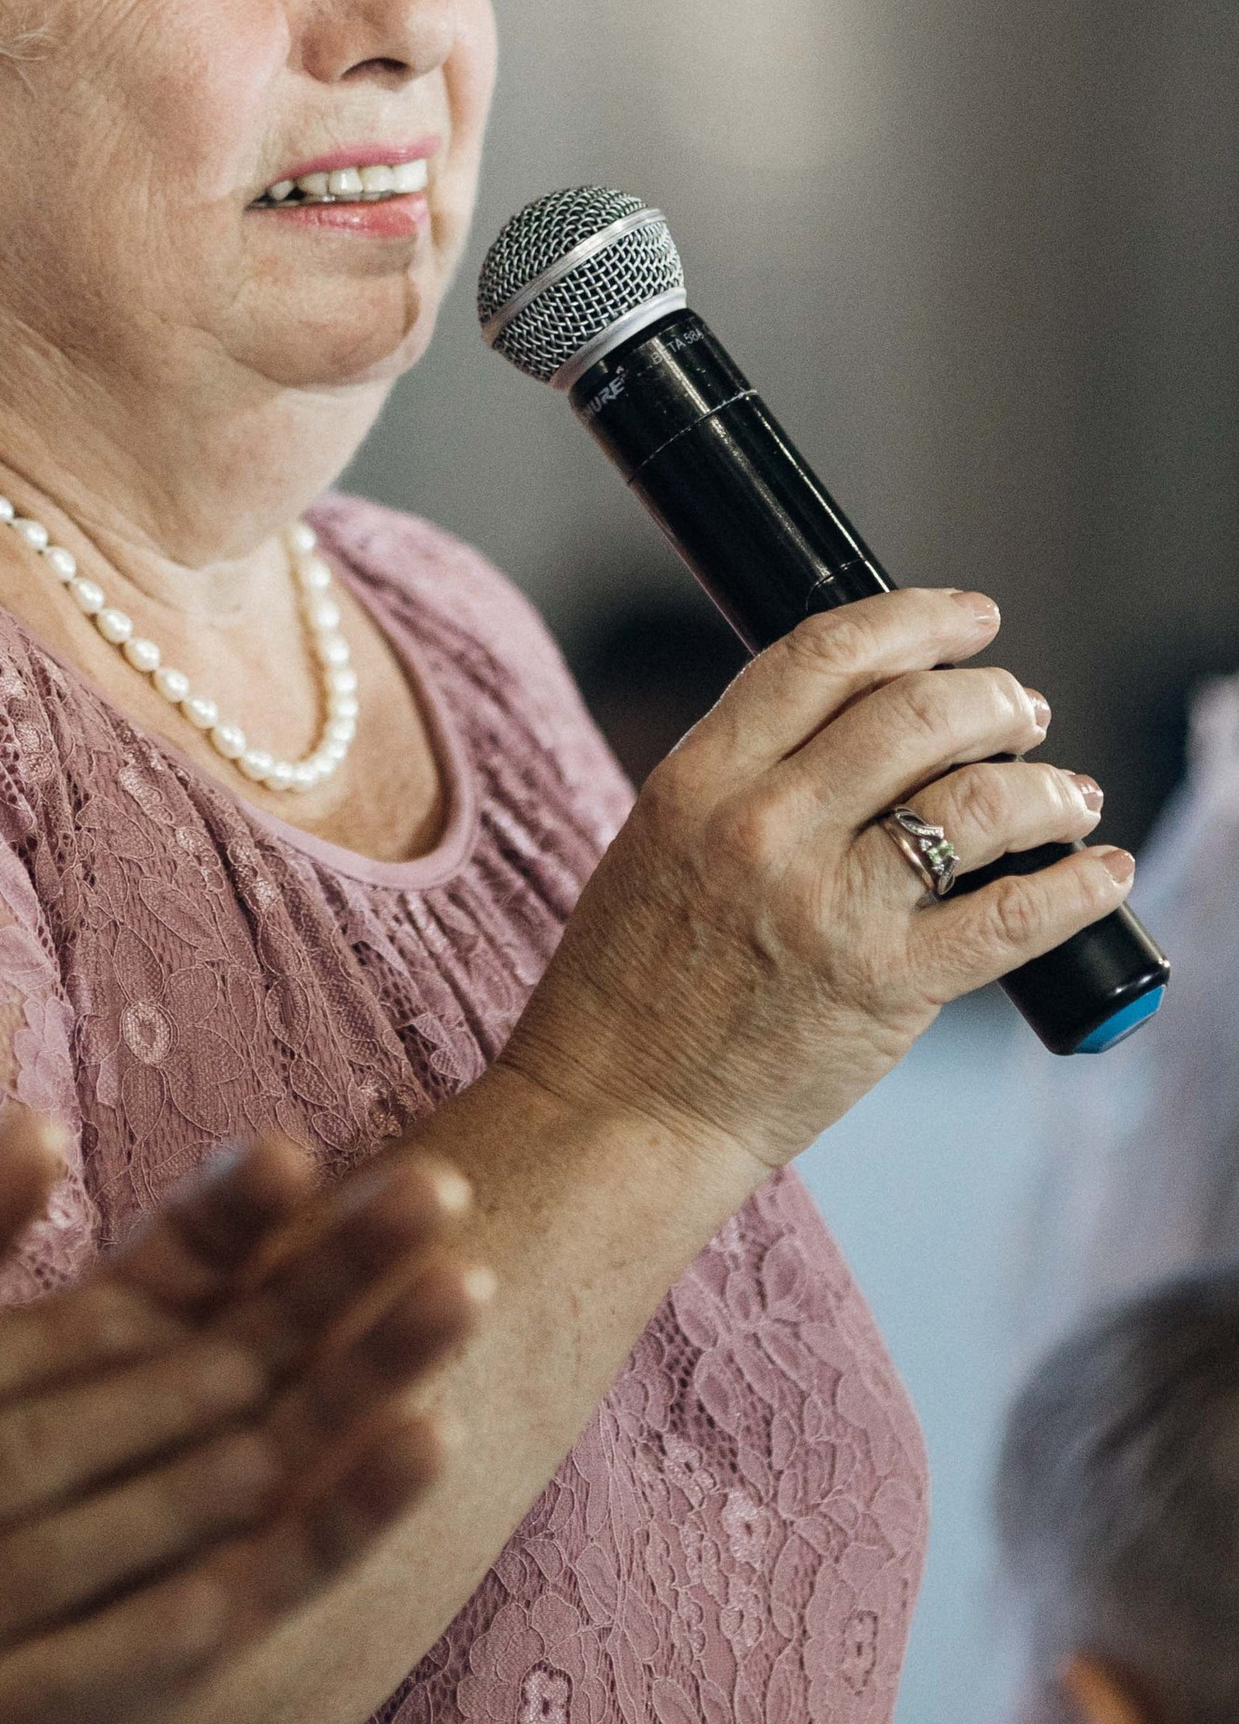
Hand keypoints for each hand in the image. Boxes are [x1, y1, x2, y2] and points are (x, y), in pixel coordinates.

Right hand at [0, 1111, 481, 1723]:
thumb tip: (33, 1137)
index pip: (78, 1309)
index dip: (208, 1237)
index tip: (316, 1170)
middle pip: (154, 1380)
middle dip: (308, 1299)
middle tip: (437, 1221)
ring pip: (166, 1491)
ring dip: (318, 1409)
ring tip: (439, 1328)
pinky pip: (139, 1644)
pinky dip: (257, 1572)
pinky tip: (348, 1511)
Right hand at [506, 588, 1134, 1178]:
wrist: (620, 1106)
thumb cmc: (633, 980)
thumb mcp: (660, 838)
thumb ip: (748, 775)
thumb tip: (868, 724)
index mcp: (699, 780)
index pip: (822, 657)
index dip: (914, 621)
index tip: (967, 617)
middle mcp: (764, 829)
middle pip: (915, 714)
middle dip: (994, 697)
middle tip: (1022, 708)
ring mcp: (828, 909)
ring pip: (975, 802)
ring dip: (1046, 783)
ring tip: (1068, 791)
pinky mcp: (885, 988)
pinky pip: (1009, 918)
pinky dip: (1076, 887)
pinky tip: (1104, 872)